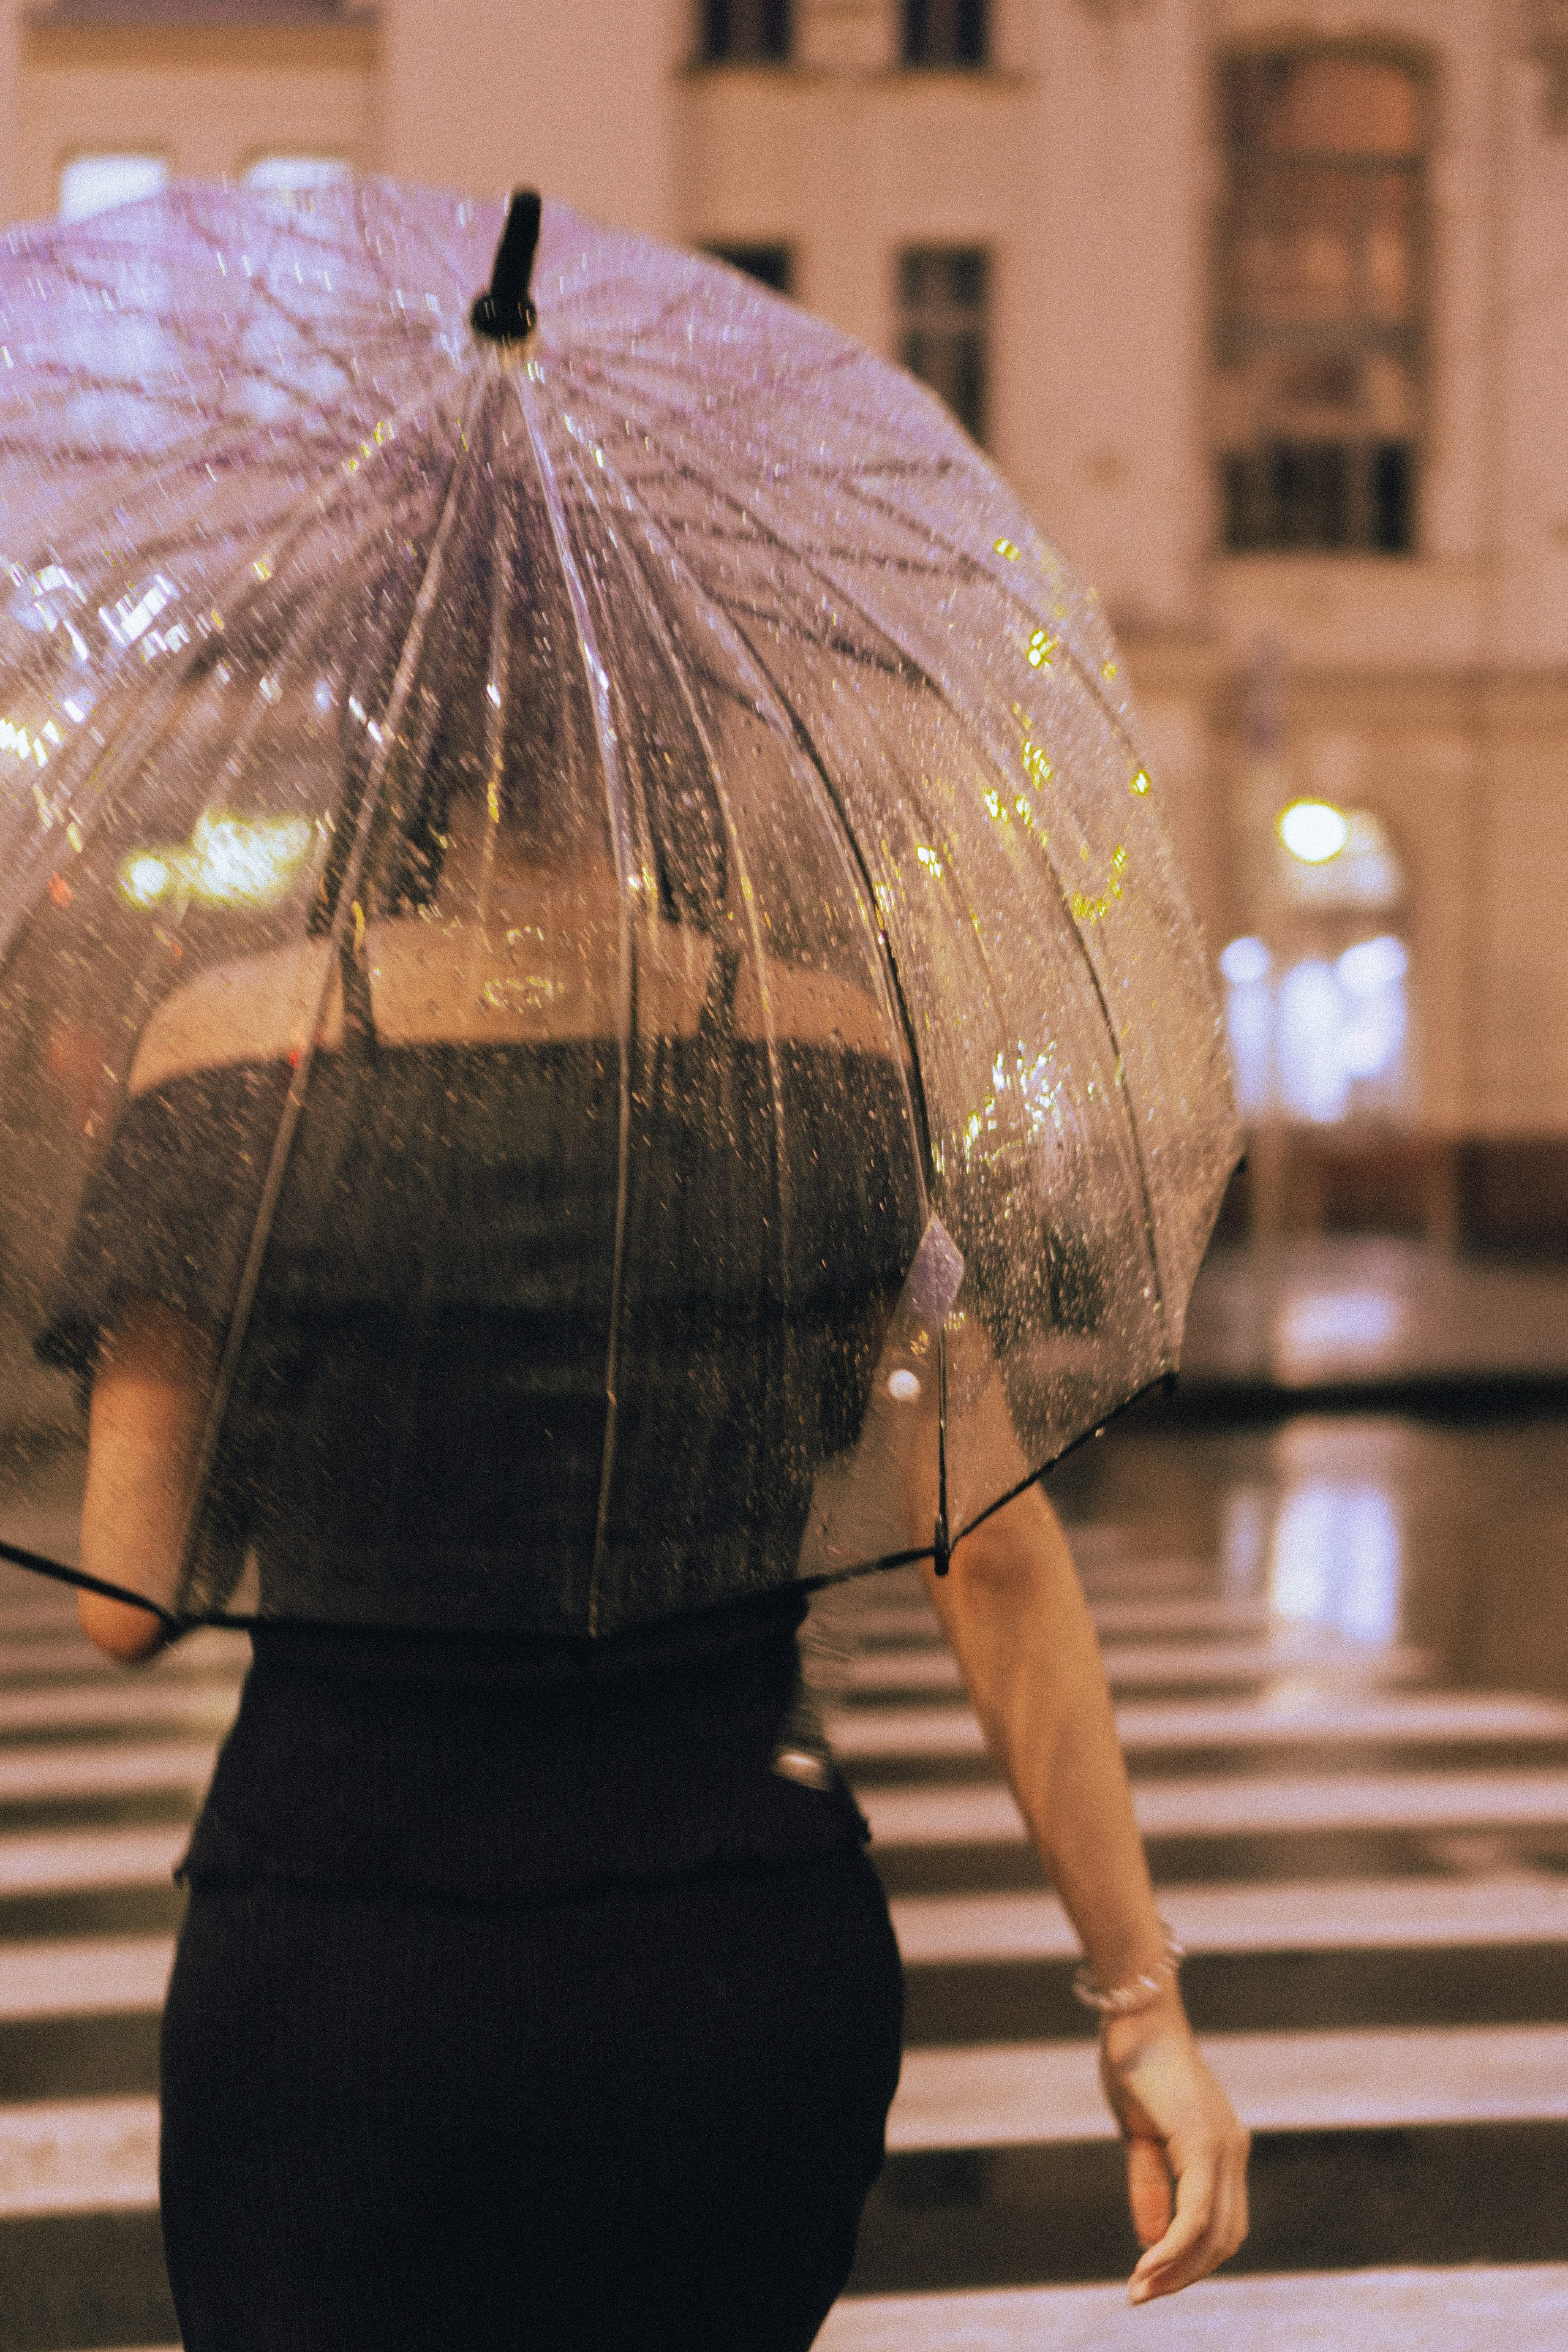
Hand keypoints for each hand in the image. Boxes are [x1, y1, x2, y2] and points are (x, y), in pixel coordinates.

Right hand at [1098, 1999, 1249, 2303]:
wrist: (1136, 2011)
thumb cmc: (1135, 2063)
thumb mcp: (1139, 2134)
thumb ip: (1150, 2185)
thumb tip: (1152, 2241)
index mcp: (1223, 2150)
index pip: (1221, 2225)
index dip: (1190, 2260)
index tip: (1151, 2280)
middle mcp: (1233, 2151)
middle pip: (1223, 2239)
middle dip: (1184, 2275)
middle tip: (1142, 2295)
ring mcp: (1223, 2147)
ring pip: (1214, 2235)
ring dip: (1178, 2270)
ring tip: (1139, 2289)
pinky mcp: (1203, 2142)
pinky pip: (1196, 2214)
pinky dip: (1173, 2248)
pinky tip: (1147, 2265)